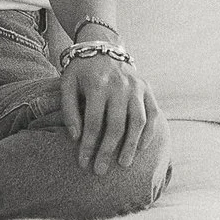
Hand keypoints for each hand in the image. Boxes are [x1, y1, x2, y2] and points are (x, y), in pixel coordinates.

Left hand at [60, 50, 157, 175]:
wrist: (102, 48)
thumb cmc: (81, 71)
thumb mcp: (67, 84)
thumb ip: (69, 110)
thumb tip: (76, 137)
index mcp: (98, 84)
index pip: (94, 122)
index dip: (88, 145)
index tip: (83, 163)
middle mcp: (120, 85)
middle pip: (116, 125)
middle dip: (108, 151)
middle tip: (100, 170)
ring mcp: (136, 87)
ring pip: (138, 121)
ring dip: (131, 145)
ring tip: (124, 164)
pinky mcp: (147, 89)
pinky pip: (152, 113)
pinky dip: (149, 132)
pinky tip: (141, 148)